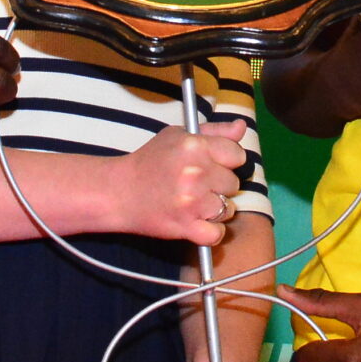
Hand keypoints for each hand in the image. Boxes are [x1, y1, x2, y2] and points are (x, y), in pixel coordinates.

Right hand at [115, 120, 247, 244]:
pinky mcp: (186, 226)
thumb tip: (241, 127)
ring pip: (228, 209)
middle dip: (219, 185)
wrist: (119, 192)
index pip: (237, 155)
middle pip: (234, 183)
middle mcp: (195, 172)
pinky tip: (198, 223)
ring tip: (195, 203)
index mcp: (194, 146)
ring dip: (215, 209)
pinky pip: (217, 234)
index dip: (227, 161)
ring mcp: (191, 201)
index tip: (213, 165)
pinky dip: (210, 232)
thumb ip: (214, 131)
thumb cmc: (149, 162)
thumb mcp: (178, 136)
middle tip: (197, 184)